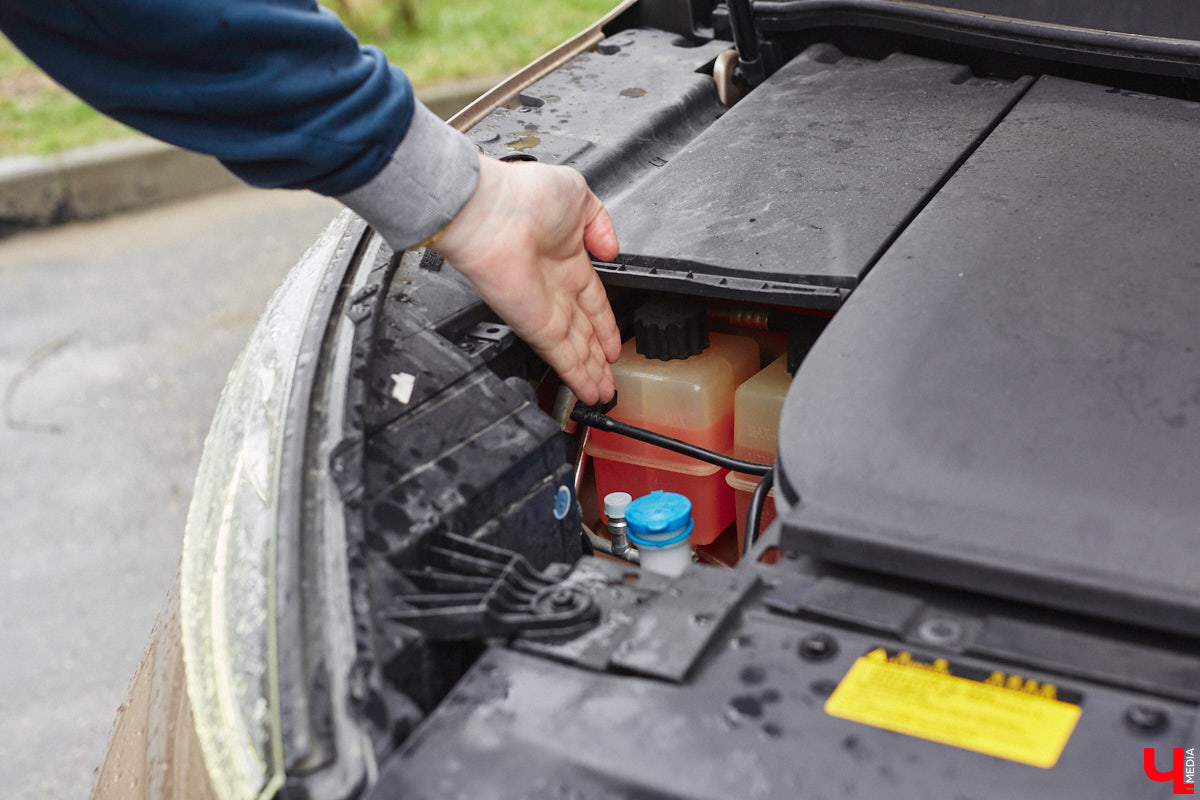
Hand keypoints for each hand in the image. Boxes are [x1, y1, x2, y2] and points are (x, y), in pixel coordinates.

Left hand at [434, 153, 620, 404]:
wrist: (486, 208)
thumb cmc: (521, 194)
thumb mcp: (579, 196)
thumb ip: (600, 224)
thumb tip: (611, 249)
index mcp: (566, 259)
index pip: (592, 301)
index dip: (606, 325)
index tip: (613, 344)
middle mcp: (554, 288)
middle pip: (583, 333)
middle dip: (598, 358)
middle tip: (609, 379)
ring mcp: (543, 309)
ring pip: (573, 350)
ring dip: (590, 374)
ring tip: (603, 393)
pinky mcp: (533, 324)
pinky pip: (560, 355)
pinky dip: (576, 375)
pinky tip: (588, 390)